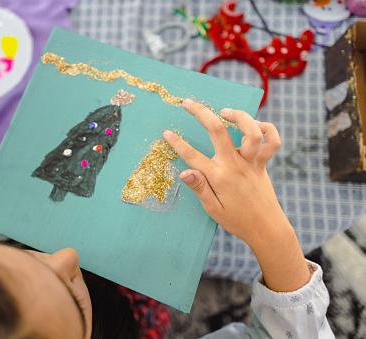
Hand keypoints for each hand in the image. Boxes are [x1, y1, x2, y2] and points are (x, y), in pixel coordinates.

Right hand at [163, 99, 282, 243]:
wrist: (266, 228)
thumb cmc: (237, 220)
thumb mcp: (212, 209)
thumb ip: (199, 188)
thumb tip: (183, 172)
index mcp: (219, 177)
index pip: (192, 155)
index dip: (177, 143)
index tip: (167, 133)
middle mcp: (235, 165)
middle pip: (218, 131)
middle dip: (201, 113)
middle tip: (188, 103)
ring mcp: (252, 163)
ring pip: (252, 131)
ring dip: (239, 116)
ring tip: (225, 112)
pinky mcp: (263, 163)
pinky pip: (272, 141)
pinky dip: (267, 128)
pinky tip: (254, 125)